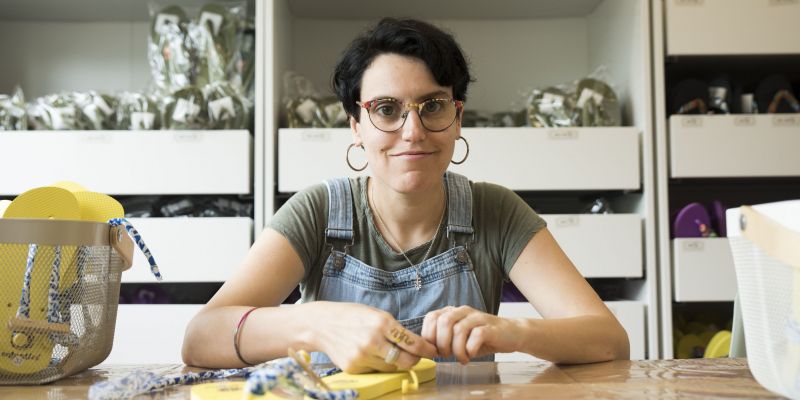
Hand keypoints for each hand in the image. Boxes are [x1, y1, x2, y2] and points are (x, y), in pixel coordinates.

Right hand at [308, 302, 437, 372]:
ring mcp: (362, 356)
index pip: (412, 342)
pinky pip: (376, 371)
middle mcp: (373, 341)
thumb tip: (415, 343)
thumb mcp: (375, 314)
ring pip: (392, 368)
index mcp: (382, 323)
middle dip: (414, 360)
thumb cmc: (351, 316)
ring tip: (388, 351)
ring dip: (396, 362)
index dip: (426, 349)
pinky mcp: (354, 367)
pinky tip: (371, 354)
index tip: (432, 350)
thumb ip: (394, 328)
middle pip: (406, 361)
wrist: (321, 325)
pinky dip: (378, 365)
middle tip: (416, 356)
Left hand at [422, 305, 519, 363]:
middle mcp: (463, 311)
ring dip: (457, 349)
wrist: (511, 334)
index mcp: (453, 312)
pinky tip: (471, 355)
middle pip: (443, 322)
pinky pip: (476, 335)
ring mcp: (477, 318)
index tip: (435, 350)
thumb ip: (443, 339)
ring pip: (459, 330)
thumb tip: (426, 350)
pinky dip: (470, 349)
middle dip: (442, 343)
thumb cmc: (481, 338)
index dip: (429, 335)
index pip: (431, 317)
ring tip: (462, 358)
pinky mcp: (490, 327)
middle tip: (448, 355)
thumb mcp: (458, 338)